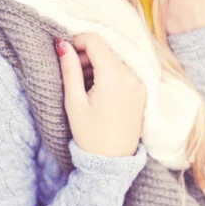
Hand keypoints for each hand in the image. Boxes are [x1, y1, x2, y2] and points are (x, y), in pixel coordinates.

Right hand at [55, 33, 146, 156]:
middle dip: (86, 55)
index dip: (78, 42)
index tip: (66, 54)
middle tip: (74, 75)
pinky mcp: (142, 90)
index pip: (96, 41)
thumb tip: (62, 44)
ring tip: (85, 85)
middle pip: (106, 49)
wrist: (112, 163)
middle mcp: (131, 76)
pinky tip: (98, 90)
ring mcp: (139, 83)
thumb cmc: (90, 135)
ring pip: (114, 58)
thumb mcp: (74, 102)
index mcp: (114, 77)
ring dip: (97, 64)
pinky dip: (109, 73)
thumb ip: (69, 69)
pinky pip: (124, 70)